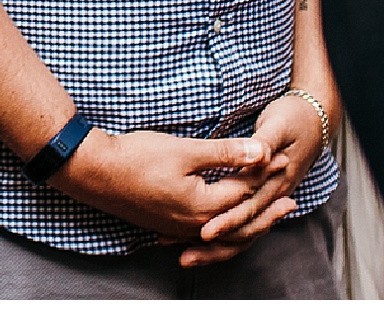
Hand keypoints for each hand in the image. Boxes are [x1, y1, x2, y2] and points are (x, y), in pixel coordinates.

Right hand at [56, 127, 272, 247]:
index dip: (264, 173)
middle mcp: (194, 224)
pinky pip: (203, 233)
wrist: (93, 171)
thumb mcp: (185, 150)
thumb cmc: (137, 157)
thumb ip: (225, 153)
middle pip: (240, 223)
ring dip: (246, 221)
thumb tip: (261, 151)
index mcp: (203, 206)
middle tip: (291, 201)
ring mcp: (178, 227)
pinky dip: (221, 228)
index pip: (244, 192)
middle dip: (266, 210)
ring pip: (222, 232)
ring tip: (263, 214)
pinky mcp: (165, 224)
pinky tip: (220, 222)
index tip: (282, 158)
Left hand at [184, 93, 326, 264]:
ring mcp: (267, 197)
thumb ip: (265, 141)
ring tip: (186, 256)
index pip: (250, 207)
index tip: (203, 232)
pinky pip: (241, 222)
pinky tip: (197, 241)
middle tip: (186, 256)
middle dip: (216, 244)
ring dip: (216, 247)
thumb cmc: (293, 119)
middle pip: (245, 228)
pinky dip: (222, 234)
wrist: (314, 118)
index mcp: (277, 180)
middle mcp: (273, 194)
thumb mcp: (278, 125)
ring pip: (243, 232)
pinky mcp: (261, 196)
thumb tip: (258, 154)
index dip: (227, 220)